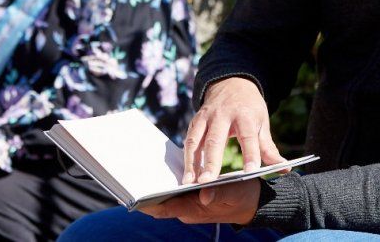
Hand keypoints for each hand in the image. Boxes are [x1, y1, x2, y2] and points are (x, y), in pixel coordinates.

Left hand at [140, 179, 260, 224]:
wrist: (251, 202)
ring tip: (138, 169)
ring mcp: (187, 204)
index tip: (132, 195)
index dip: (146, 203)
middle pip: (159, 203)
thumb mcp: (234, 192)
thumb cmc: (242, 196)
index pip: (163, 209)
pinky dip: (165, 183)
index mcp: (193, 210)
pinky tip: (158, 169)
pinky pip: (172, 192)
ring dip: (153, 187)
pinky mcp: (190, 197)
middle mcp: (186, 209)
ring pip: (164, 197)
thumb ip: (219, 193)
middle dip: (145, 192)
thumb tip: (205, 194)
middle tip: (129, 175)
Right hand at [183, 77, 284, 184]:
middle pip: (216, 140)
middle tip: (207, 183)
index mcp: (244, 114)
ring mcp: (206, 117)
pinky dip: (186, 158)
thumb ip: (269, 148)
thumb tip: (285, 168)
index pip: (248, 136)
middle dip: (211, 162)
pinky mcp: (195, 120)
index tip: (251, 172)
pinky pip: (189, 140)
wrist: (231, 83)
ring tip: (190, 184)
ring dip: (192, 163)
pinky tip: (186, 175)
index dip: (250, 154)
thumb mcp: (262, 122)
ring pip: (196, 141)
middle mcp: (222, 115)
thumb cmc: (249, 108)